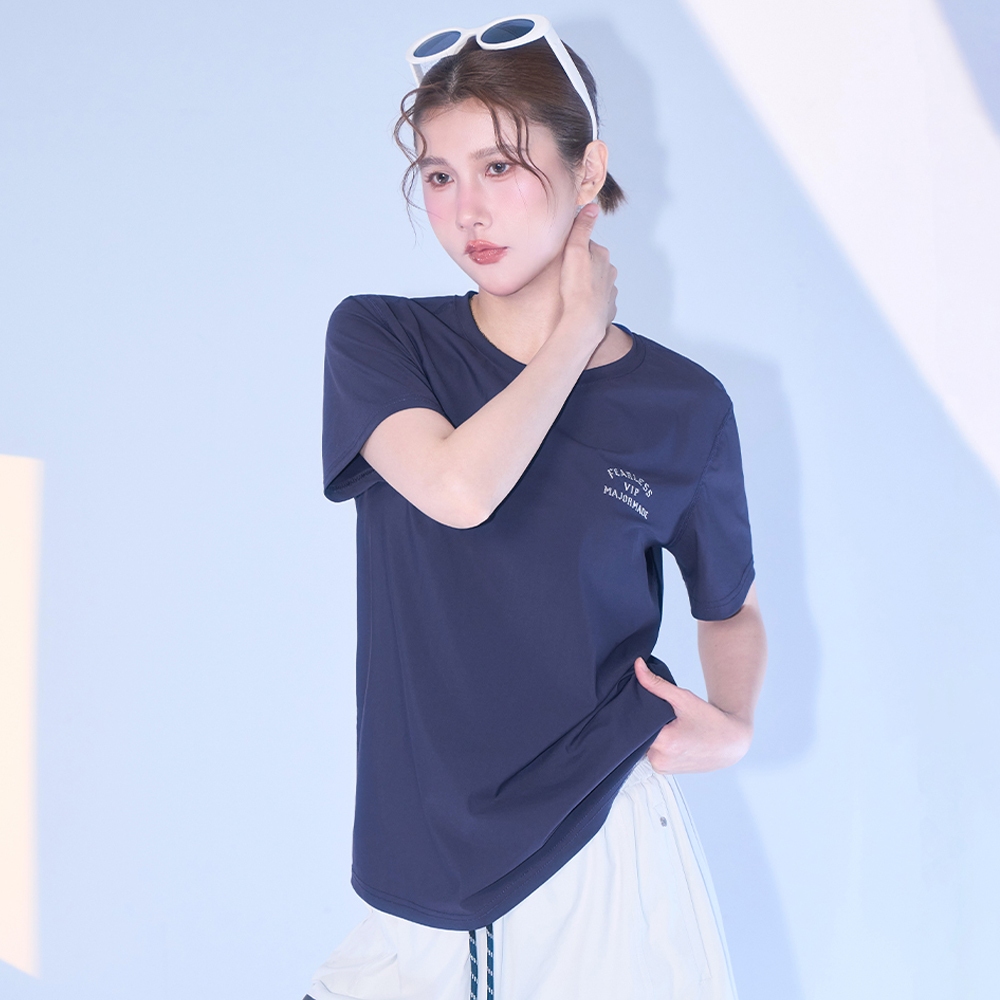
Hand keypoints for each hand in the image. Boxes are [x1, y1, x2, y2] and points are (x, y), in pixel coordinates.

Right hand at [558, 203, 617, 344]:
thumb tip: (592, 207)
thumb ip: (582, 228)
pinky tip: (578, 308)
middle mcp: (610, 273)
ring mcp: (610, 292)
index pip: (586, 246)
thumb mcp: (575, 251)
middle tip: (564, 277)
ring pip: (596, 284)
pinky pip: (597, 303)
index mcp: (602, 256)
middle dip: (580, 268)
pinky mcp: (607, 310)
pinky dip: (590, 303)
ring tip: (570, 294)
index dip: (572, 251)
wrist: (584, 322)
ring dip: (585, 286)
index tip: (562, 258)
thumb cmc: (577, 288)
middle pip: (592, 265)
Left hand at [634, 656, 752, 773]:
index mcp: (665, 743)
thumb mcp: (683, 698)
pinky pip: (651, 753)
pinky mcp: (665, 771)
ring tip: (667, 725)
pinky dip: (656, 743)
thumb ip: (656, 683)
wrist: (731, 742)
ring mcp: (662, 768)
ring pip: (643, 744)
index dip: (637, 711)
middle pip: (638, 735)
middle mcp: (660, 760)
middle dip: (644, 722)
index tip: (647, 705)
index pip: (635, 723)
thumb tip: (637, 665)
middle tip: (661, 715)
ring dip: (650, 734)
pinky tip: (668, 735)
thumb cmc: (711, 721)